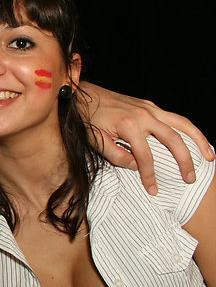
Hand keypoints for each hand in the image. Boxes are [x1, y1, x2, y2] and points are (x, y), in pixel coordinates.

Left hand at [81, 82, 213, 194]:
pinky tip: (196, 140)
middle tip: (189, 178)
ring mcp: (150, 108)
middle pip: (172, 139)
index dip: (149, 175)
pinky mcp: (151, 106)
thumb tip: (137, 166)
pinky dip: (189, 129)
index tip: (153, 190)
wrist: (84, 96)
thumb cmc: (88, 119)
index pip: (144, 156)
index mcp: (128, 125)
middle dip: (184, 161)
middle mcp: (144, 115)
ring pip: (182, 124)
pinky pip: (176, 118)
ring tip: (209, 157)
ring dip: (199, 140)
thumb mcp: (96, 142)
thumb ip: (116, 156)